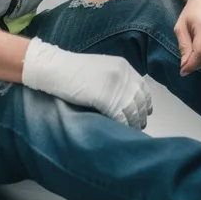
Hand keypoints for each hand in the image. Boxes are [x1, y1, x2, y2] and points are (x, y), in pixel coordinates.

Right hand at [21, 38, 152, 128]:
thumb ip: (114, 80)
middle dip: (140, 116)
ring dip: (133, 123)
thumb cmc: (72, 70)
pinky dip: (122, 126)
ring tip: (131, 132)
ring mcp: (116, 87)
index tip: (145, 112)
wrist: (55, 68)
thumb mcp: (100, 69)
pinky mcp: (106, 99)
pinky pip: (120, 117)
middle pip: (139, 101)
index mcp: (124, 67)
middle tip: (139, 126)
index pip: (143, 88)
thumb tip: (123, 98)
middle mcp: (124, 76)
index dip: (145, 102)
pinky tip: (120, 131)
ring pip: (132, 111)